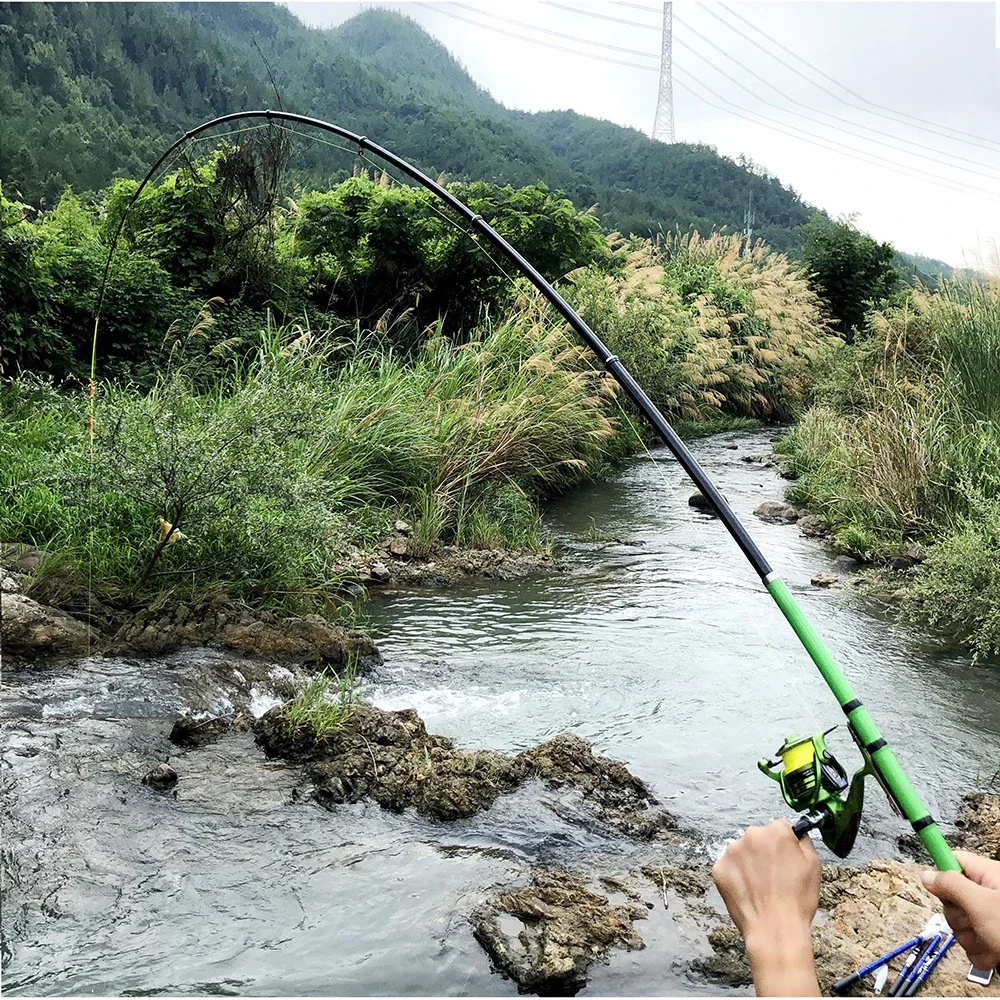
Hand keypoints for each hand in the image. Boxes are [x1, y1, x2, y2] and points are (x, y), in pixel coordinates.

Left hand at [712, 819, 821, 996]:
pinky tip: (748, 892)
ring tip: (761, 888)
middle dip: (765, 852)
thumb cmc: (798, 901)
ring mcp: (732, 851)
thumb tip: (795, 834)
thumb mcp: (814, 866)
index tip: (786, 859)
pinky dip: (737, 877)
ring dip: (749, 863)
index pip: (780, 828)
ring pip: (742, 852)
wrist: (775, 930)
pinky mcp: (719, 868)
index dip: (785, 845)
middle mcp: (751, 835)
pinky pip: (729, 868)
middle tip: (774, 876)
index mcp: (776, 831)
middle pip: (759, 838)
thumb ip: (803, 842)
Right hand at [922, 850, 999, 970]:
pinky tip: (996, 953)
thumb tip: (927, 874)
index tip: (934, 880)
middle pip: (952, 899)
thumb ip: (950, 886)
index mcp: (988, 876)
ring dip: (973, 940)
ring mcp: (990, 918)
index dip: (941, 871)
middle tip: (976, 922)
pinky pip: (973, 945)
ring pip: (961, 926)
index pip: (952, 861)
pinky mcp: (993, 940)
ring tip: (993, 942)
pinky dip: (982, 954)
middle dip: (960, 918)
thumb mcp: (981, 904)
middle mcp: (988, 894)